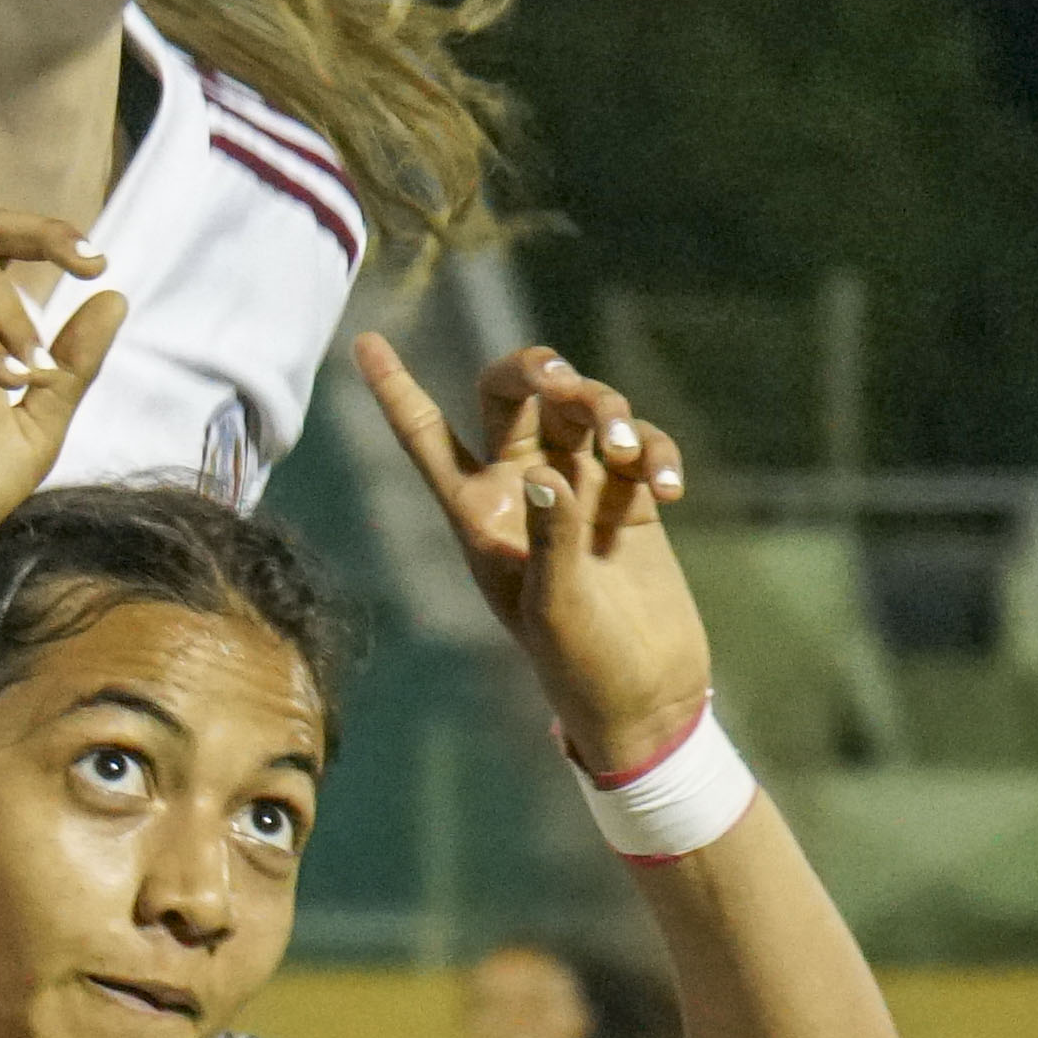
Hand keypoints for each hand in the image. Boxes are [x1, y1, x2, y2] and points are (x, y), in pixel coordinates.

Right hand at [0, 215, 124, 598]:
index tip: (96, 264)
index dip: (47, 239)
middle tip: (83, 264)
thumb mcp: (35, 430)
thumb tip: (114, 296)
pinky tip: (7, 378)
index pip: (0, 254)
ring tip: (32, 368)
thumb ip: (71, 367)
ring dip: (13, 315)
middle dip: (39, 235)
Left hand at [353, 336, 710, 779]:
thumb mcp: (555, 609)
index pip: (427, 437)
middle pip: (512, 394)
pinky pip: (639, 444)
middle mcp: (520, 490)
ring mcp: (578, 488)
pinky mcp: (630, 498)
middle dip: (536, 368)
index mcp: (477, 515)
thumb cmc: (581, 665)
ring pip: (582, 407)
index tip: (365, 340)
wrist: (646, 697)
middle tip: (563, 382)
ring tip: (631, 451)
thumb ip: (550, 537)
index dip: (396, 389)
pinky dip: (656, 450)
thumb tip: (546, 472)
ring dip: (609, 409)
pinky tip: (672, 487)